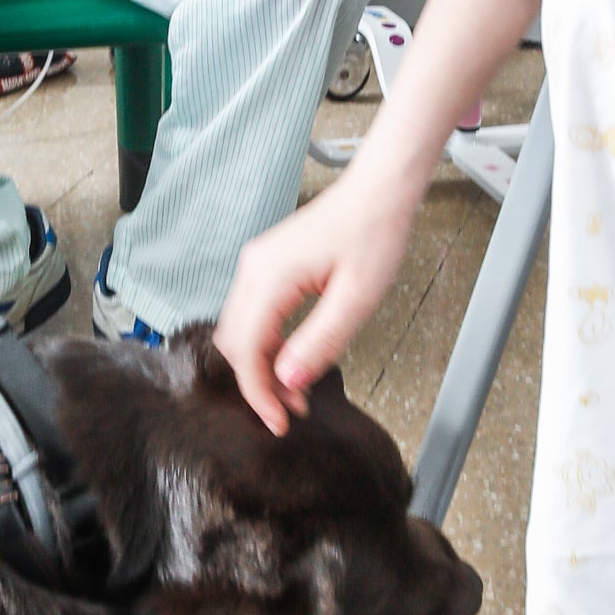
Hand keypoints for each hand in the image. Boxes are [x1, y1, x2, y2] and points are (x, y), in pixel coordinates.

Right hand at [215, 177, 411, 437]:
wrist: (379, 192)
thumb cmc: (374, 234)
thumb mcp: (356, 299)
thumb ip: (320, 342)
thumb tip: (289, 381)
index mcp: (271, 276)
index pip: (246, 349)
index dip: (258, 393)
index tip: (278, 421)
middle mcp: (254, 269)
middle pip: (234, 342)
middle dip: (258, 382)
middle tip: (291, 410)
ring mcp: (257, 265)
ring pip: (240, 331)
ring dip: (261, 365)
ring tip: (296, 390)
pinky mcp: (267, 266)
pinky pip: (253, 315)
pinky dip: (267, 343)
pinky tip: (292, 359)